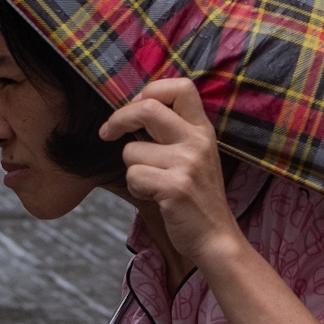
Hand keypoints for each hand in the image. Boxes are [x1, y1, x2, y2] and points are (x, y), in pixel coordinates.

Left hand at [100, 77, 242, 266]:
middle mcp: (198, 141)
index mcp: (202, 130)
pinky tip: (155, 197)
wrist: (216, 237)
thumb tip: (134, 109)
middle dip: (118, 119)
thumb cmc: (197, 196)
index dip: (151, 90)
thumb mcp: (196, 155)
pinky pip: (134, 176)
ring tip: (153, 183)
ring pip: (131, 151)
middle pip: (147, 109)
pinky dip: (136, 189)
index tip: (136, 107)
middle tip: (108, 133)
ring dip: (133, 169)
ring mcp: (188, 163)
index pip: (180, 86)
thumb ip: (174, 132)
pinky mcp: (176, 187)